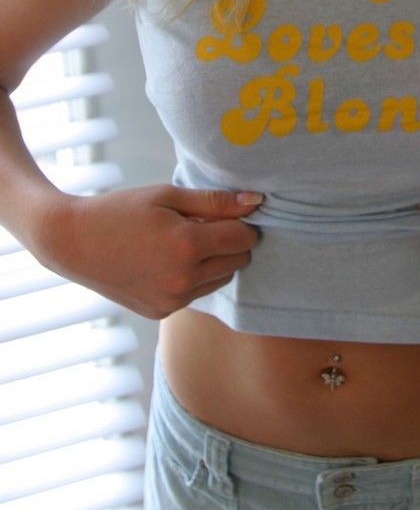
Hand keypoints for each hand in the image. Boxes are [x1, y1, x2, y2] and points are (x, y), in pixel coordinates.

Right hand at [31, 185, 262, 319]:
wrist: (73, 242)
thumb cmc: (121, 211)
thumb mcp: (167, 196)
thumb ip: (216, 201)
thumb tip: (257, 201)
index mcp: (187, 246)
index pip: (243, 237)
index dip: (239, 222)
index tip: (222, 212)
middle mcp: (183, 280)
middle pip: (238, 261)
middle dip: (229, 242)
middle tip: (198, 226)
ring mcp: (172, 301)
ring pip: (221, 279)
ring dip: (213, 261)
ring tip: (180, 243)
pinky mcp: (161, 312)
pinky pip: (197, 293)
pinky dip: (193, 278)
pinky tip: (166, 262)